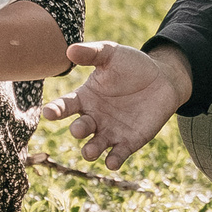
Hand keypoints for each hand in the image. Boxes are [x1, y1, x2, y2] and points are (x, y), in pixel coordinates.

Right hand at [38, 42, 189, 169]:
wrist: (163, 79)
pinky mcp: (129, 142)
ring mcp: (110, 132)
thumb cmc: (132, 65)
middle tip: (78, 129)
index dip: (55, 110)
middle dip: (78, 130)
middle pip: (80, 128)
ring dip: (90, 151)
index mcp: (85, 98)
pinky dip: (113, 161)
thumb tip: (70, 49)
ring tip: (90, 152)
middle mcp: (94, 118)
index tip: (48, 113)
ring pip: (95, 146)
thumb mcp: (112, 54)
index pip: (65, 105)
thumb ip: (92, 53)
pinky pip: (117, 155)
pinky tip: (112, 162)